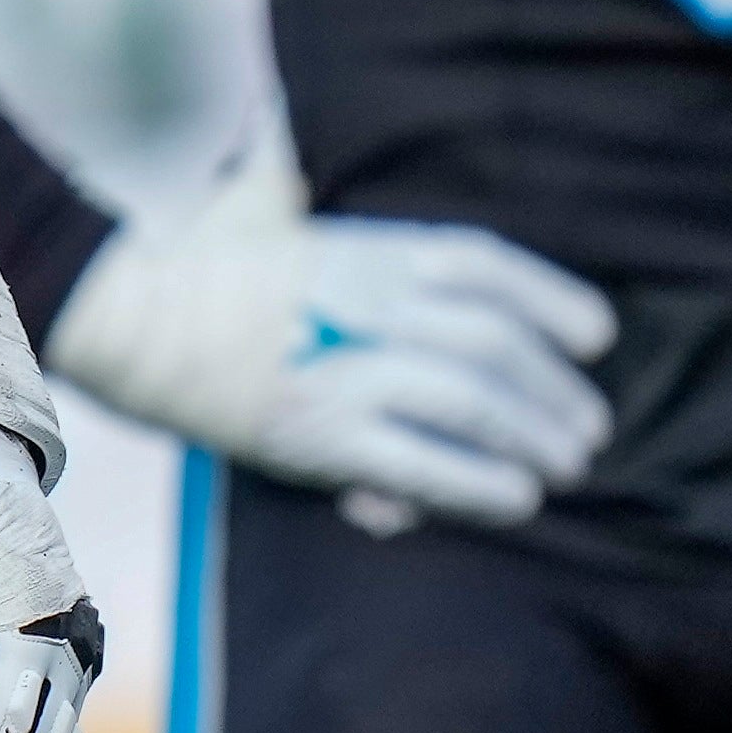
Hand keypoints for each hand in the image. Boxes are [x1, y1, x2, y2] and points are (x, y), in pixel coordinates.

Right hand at [45, 165, 616, 526]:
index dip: (552, 299)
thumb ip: (373, 257)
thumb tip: (431, 284)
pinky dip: (480, 482)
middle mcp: (365, 306)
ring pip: (472, 402)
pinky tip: (515, 497)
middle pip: (492, 342)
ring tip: (563, 467)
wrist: (134, 319)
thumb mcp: (302, 235)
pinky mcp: (320, 435)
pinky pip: (423, 463)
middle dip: (553, 389)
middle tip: (589, 429)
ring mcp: (344, 371)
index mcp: (366, 253)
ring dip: (534, 437)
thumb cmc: (218, 280)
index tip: (597, 335)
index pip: (483, 266)